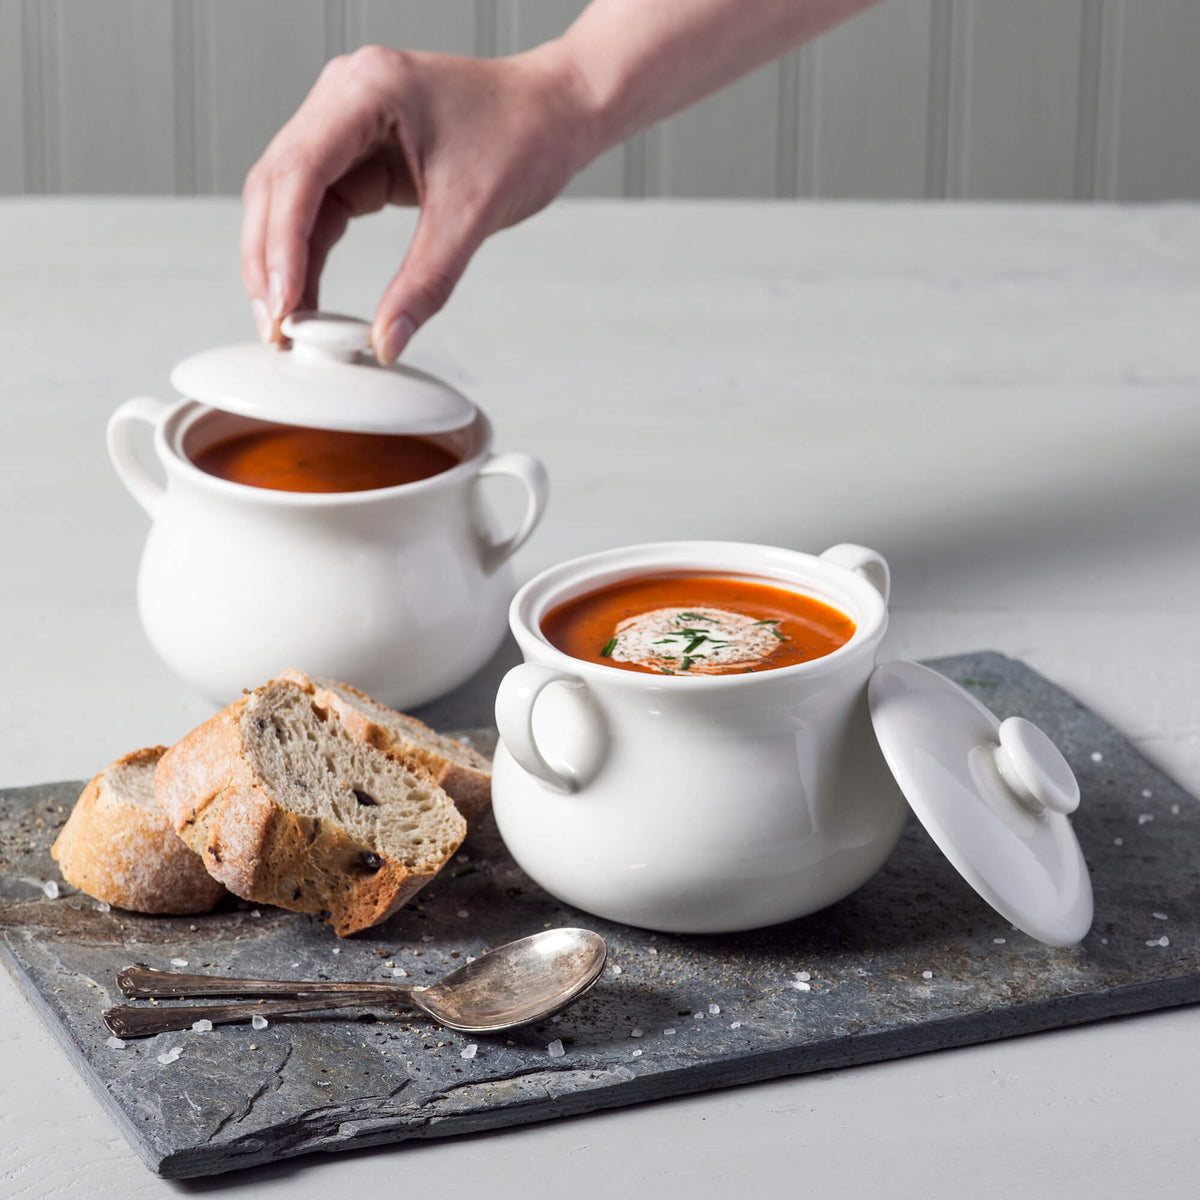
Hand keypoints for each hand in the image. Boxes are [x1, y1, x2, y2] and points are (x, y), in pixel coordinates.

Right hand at [240, 44, 595, 362]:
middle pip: (276, 183)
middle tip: (275, 327)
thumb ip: (425, 283)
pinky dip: (309, 252)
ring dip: (282, 260)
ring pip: (288, 197)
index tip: (283, 306)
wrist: (558, 112)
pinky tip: (308, 295)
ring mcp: (346, 121)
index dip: (281, 245)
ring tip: (286, 323)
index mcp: (367, 90)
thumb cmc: (526, 135)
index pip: (299, 171)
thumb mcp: (472, 215)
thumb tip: (387, 341)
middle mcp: (344, 96)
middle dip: (269, 260)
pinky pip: (318, 205)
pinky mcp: (359, 150)